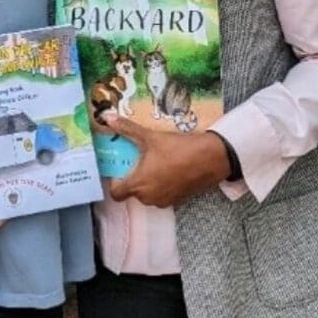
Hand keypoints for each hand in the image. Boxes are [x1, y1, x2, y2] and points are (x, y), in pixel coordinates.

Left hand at [102, 113, 230, 208]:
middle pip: (132, 192)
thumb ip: (126, 129)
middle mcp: (148, 197)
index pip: (116, 193)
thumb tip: (107, 117)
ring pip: (148, 194)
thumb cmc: (176, 149)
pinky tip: (169, 168)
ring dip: (148, 182)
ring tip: (155, 162)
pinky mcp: (177, 200)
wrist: (210, 159)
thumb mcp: (149, 137)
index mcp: (138, 184)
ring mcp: (164, 200)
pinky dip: (162, 185)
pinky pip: (162, 195)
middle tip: (139, 160)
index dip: (115, 181)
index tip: (121, 168)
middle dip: (134, 177)